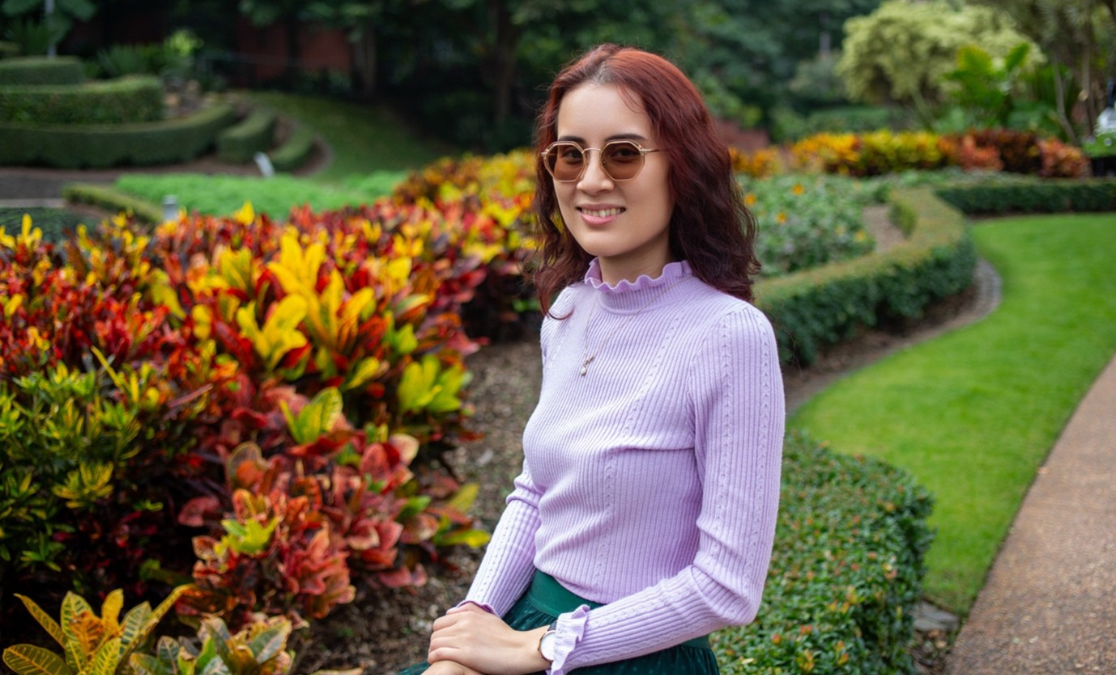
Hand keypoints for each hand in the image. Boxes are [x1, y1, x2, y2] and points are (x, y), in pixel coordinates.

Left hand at [427, 604, 549, 674]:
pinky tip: (436, 661)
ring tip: (436, 657)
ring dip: (432, 651)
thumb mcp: (489, 617)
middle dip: (435, 641)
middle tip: (439, 650)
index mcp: (469, 614)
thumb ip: (470, 611)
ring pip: (435, 642)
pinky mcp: (465, 654)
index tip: (442, 641)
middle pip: (435, 632)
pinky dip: (433, 657)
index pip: (440, 621)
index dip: (439, 632)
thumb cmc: (506, 637)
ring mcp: (463, 638)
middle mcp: (464, 623)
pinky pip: (439, 653)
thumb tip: (451, 612)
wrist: (520, 650)